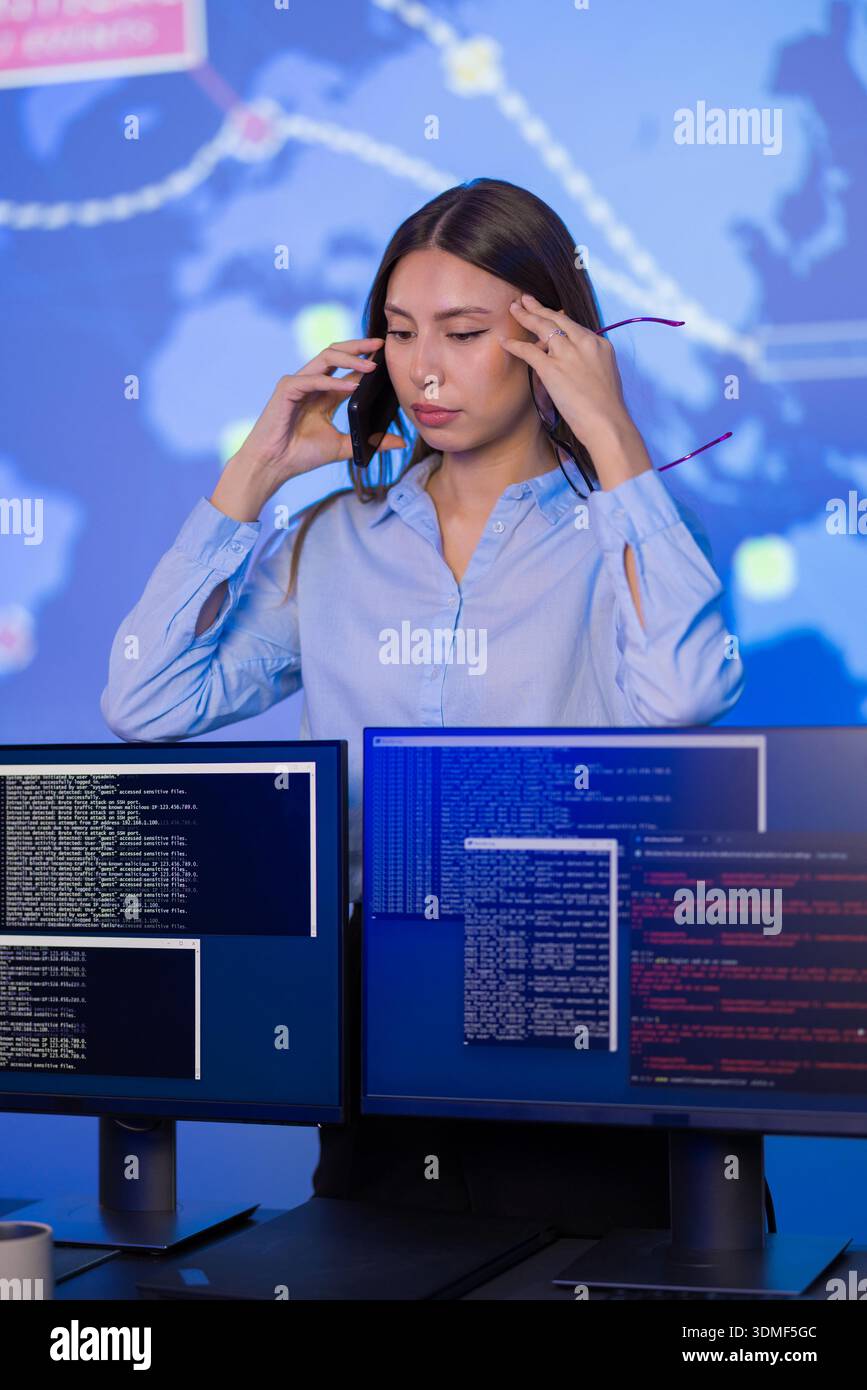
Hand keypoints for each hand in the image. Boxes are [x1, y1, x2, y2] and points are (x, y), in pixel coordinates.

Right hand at [231, 337, 405, 488]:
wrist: (273, 465)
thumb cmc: (301, 455)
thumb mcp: (344, 447)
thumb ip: (371, 441)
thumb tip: (401, 443)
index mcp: (324, 393)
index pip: (347, 368)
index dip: (366, 359)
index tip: (387, 355)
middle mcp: (311, 382)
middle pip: (336, 353)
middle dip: (359, 346)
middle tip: (380, 344)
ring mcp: (297, 383)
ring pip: (325, 357)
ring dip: (350, 358)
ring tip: (371, 366)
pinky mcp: (286, 389)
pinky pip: (313, 378)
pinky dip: (333, 381)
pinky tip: (351, 386)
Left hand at [499, 293, 633, 457]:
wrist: (607, 422)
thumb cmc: (608, 408)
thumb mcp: (607, 376)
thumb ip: (592, 364)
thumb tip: (579, 367)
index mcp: (599, 344)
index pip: (575, 326)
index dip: (558, 319)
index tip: (549, 314)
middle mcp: (583, 343)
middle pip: (557, 319)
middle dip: (539, 307)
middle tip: (526, 299)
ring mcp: (567, 354)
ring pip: (542, 327)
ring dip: (525, 316)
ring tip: (514, 308)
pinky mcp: (552, 368)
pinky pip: (528, 351)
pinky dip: (515, 345)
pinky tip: (505, 341)